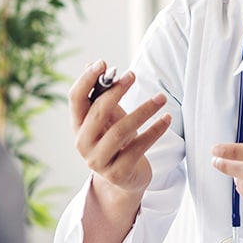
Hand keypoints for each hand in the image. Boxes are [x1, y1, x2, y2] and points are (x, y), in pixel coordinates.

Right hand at [69, 61, 170, 195]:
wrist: (125, 179)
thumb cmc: (117, 141)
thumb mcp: (109, 117)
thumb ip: (101, 94)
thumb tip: (93, 64)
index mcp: (78, 126)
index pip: (75, 99)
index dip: (86, 80)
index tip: (103, 63)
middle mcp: (83, 144)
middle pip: (97, 113)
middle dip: (115, 92)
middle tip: (132, 75)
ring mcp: (99, 161)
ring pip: (120, 131)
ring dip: (143, 110)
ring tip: (161, 98)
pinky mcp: (118, 173)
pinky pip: (138, 148)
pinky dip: (154, 131)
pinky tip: (167, 119)